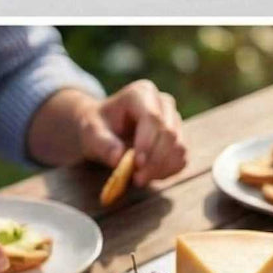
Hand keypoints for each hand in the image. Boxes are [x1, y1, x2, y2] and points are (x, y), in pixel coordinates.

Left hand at [29, 82, 187, 185]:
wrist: (104, 128)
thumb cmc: (97, 126)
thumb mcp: (91, 132)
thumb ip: (103, 144)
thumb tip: (118, 158)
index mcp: (142, 92)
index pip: (152, 117)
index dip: (147, 142)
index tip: (136, 165)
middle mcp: (164, 103)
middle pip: (169, 133)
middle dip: (155, 160)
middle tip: (137, 179)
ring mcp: (174, 119)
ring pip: (179, 146)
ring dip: (162, 168)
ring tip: (140, 178)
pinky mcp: (179, 137)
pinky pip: (182, 157)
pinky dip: (169, 170)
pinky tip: (150, 175)